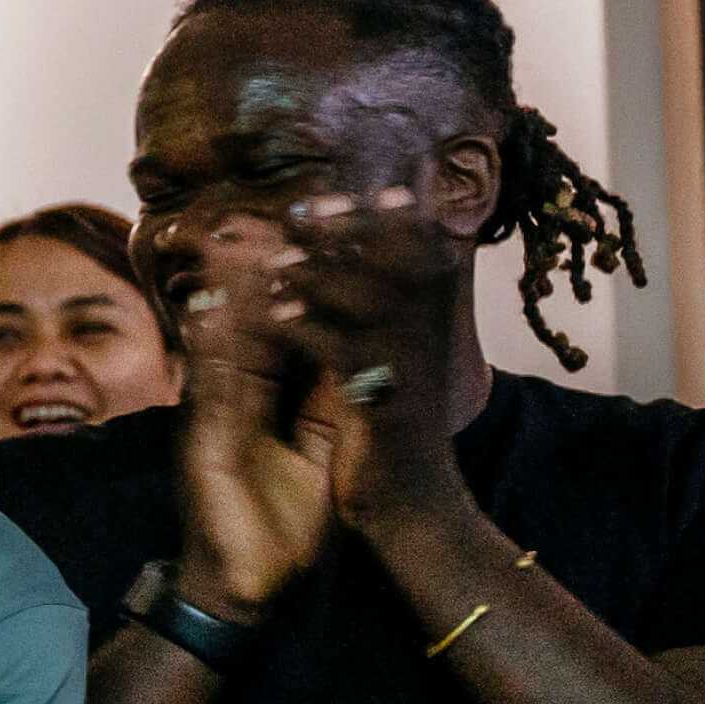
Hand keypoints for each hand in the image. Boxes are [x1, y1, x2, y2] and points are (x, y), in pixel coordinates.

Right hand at [173, 258, 340, 618]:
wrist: (242, 588)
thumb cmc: (279, 529)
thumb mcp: (320, 453)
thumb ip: (329, 401)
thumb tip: (355, 350)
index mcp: (263, 396)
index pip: (280, 323)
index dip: (300, 275)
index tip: (326, 228)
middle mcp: (231, 395)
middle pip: (247, 315)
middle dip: (264, 261)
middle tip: (284, 208)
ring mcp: (212, 411)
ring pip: (222, 333)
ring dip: (233, 283)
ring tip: (248, 230)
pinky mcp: (203, 435)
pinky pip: (210, 375)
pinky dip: (216, 334)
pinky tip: (224, 296)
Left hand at [268, 180, 469, 527]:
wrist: (413, 513)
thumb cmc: (393, 439)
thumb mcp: (393, 373)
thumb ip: (387, 323)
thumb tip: (368, 268)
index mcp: (428, 331)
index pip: (421, 252)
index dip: (392, 216)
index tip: (354, 190)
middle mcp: (426, 344)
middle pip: (399, 263)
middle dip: (353, 228)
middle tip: (304, 205)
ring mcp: (409, 374)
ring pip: (371, 301)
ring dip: (324, 269)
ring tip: (281, 248)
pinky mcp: (383, 408)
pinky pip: (346, 355)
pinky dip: (311, 326)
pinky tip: (276, 311)